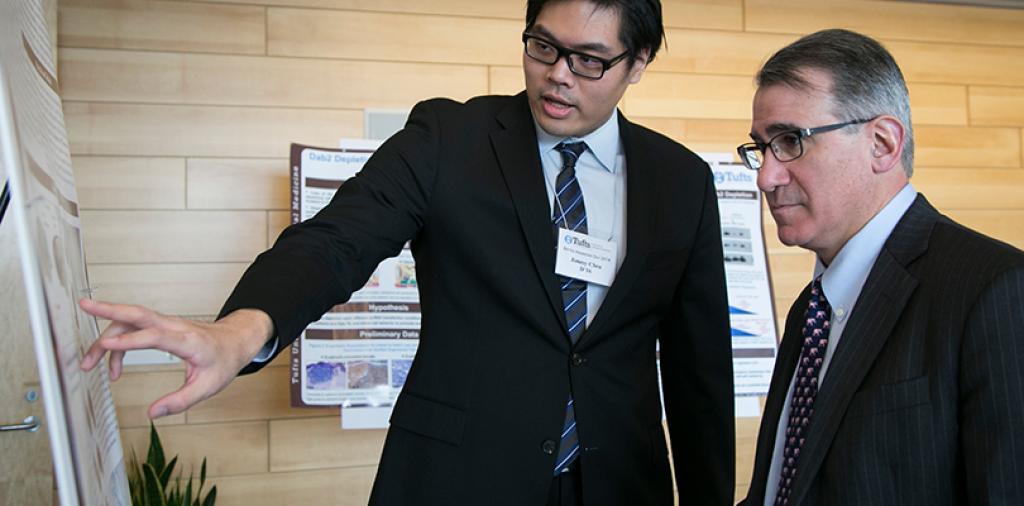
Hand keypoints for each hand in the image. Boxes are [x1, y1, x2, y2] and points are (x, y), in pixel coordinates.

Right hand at [79, 299, 273, 418]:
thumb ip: (180, 401)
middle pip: (138, 313)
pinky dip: (119, 342)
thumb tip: (152, 413)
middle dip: (108, 309)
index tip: (105, 346)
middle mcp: (174, 327)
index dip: (129, 341)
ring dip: (107, 336)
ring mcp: (167, 324)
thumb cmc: (223, 361)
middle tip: (84, 306)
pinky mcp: (162, 326)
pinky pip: (135, 328)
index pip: (154, 337)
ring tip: (89, 364)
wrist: (235, 341)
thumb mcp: (208, 387)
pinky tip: (114, 366)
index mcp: (188, 341)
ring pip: (131, 320)